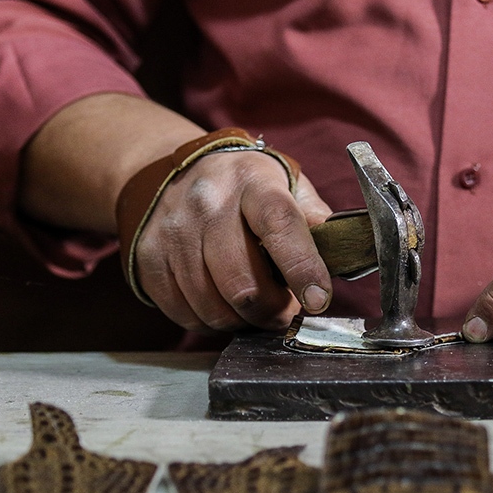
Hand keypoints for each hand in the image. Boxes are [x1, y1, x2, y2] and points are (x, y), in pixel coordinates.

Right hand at [134, 149, 333, 332]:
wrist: (172, 171)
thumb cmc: (245, 188)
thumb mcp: (285, 185)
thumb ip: (315, 219)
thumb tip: (344, 252)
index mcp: (253, 183)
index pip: (280, 225)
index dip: (301, 267)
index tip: (318, 300)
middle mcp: (208, 204)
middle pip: (243, 284)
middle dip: (272, 311)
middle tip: (284, 310)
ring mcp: (173, 232)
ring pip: (214, 308)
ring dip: (243, 321)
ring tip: (255, 306)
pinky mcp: (148, 259)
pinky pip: (186, 314)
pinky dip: (211, 321)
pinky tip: (222, 304)